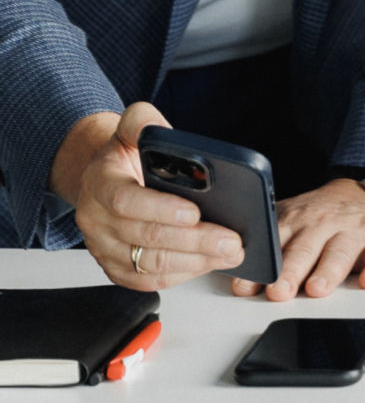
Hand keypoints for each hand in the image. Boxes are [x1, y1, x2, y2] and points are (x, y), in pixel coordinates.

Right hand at [60, 102, 244, 290]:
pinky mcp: (116, 269)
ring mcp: (104, 249)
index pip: (126, 200)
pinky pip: (149, 280)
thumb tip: (158, 129)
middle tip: (230, 240)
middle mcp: (96, 220)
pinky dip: (182, 274)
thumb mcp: (131, 127)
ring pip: (150, 265)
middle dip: (194, 241)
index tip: (195, 212)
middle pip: (146, 237)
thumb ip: (142, 121)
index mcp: (99, 183)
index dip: (161, 209)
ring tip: (229, 253)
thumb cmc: (125, 154)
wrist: (105, 178)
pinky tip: (208, 263)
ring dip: (194, 261)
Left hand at [231, 177, 364, 300]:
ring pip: (340, 251)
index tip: (245, 286)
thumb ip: (269, 245)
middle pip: (304, 248)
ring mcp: (353, 231)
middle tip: (278, 291)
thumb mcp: (294, 219)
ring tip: (317, 288)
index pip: (274, 242)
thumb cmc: (326, 215)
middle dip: (289, 271)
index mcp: (296, 220)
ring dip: (327, 270)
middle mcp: (323, 224)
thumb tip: (236, 277)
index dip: (260, 265)